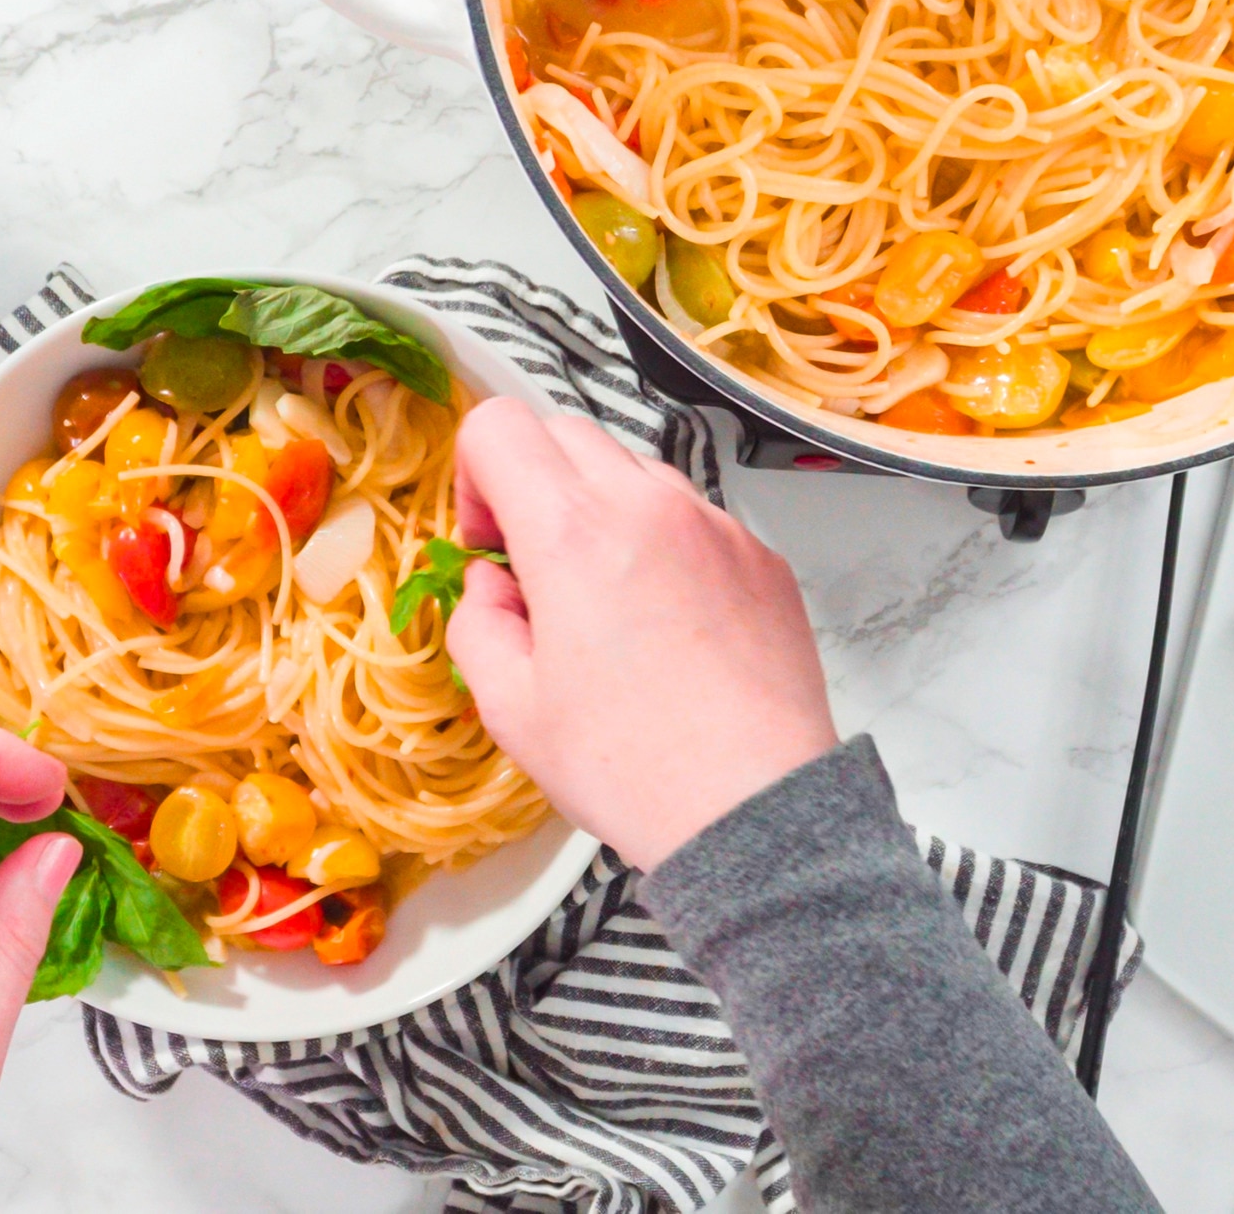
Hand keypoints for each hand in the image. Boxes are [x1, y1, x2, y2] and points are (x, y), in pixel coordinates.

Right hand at [448, 397, 837, 868]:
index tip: (487, 539)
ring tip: (606, 603)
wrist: (753, 807)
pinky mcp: (760, 557)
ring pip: (636, 470)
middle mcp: (649, 507)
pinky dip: (665, 545)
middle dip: (534, 485)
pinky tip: (666, 625)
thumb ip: (478, 623)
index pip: (498, 426)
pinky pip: (695, 517)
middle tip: (535, 568)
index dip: (473, 475)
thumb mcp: (511, 708)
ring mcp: (715, 526)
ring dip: (602, 511)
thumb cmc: (637, 768)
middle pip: (566, 433)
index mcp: (572, 533)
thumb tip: (489, 587)